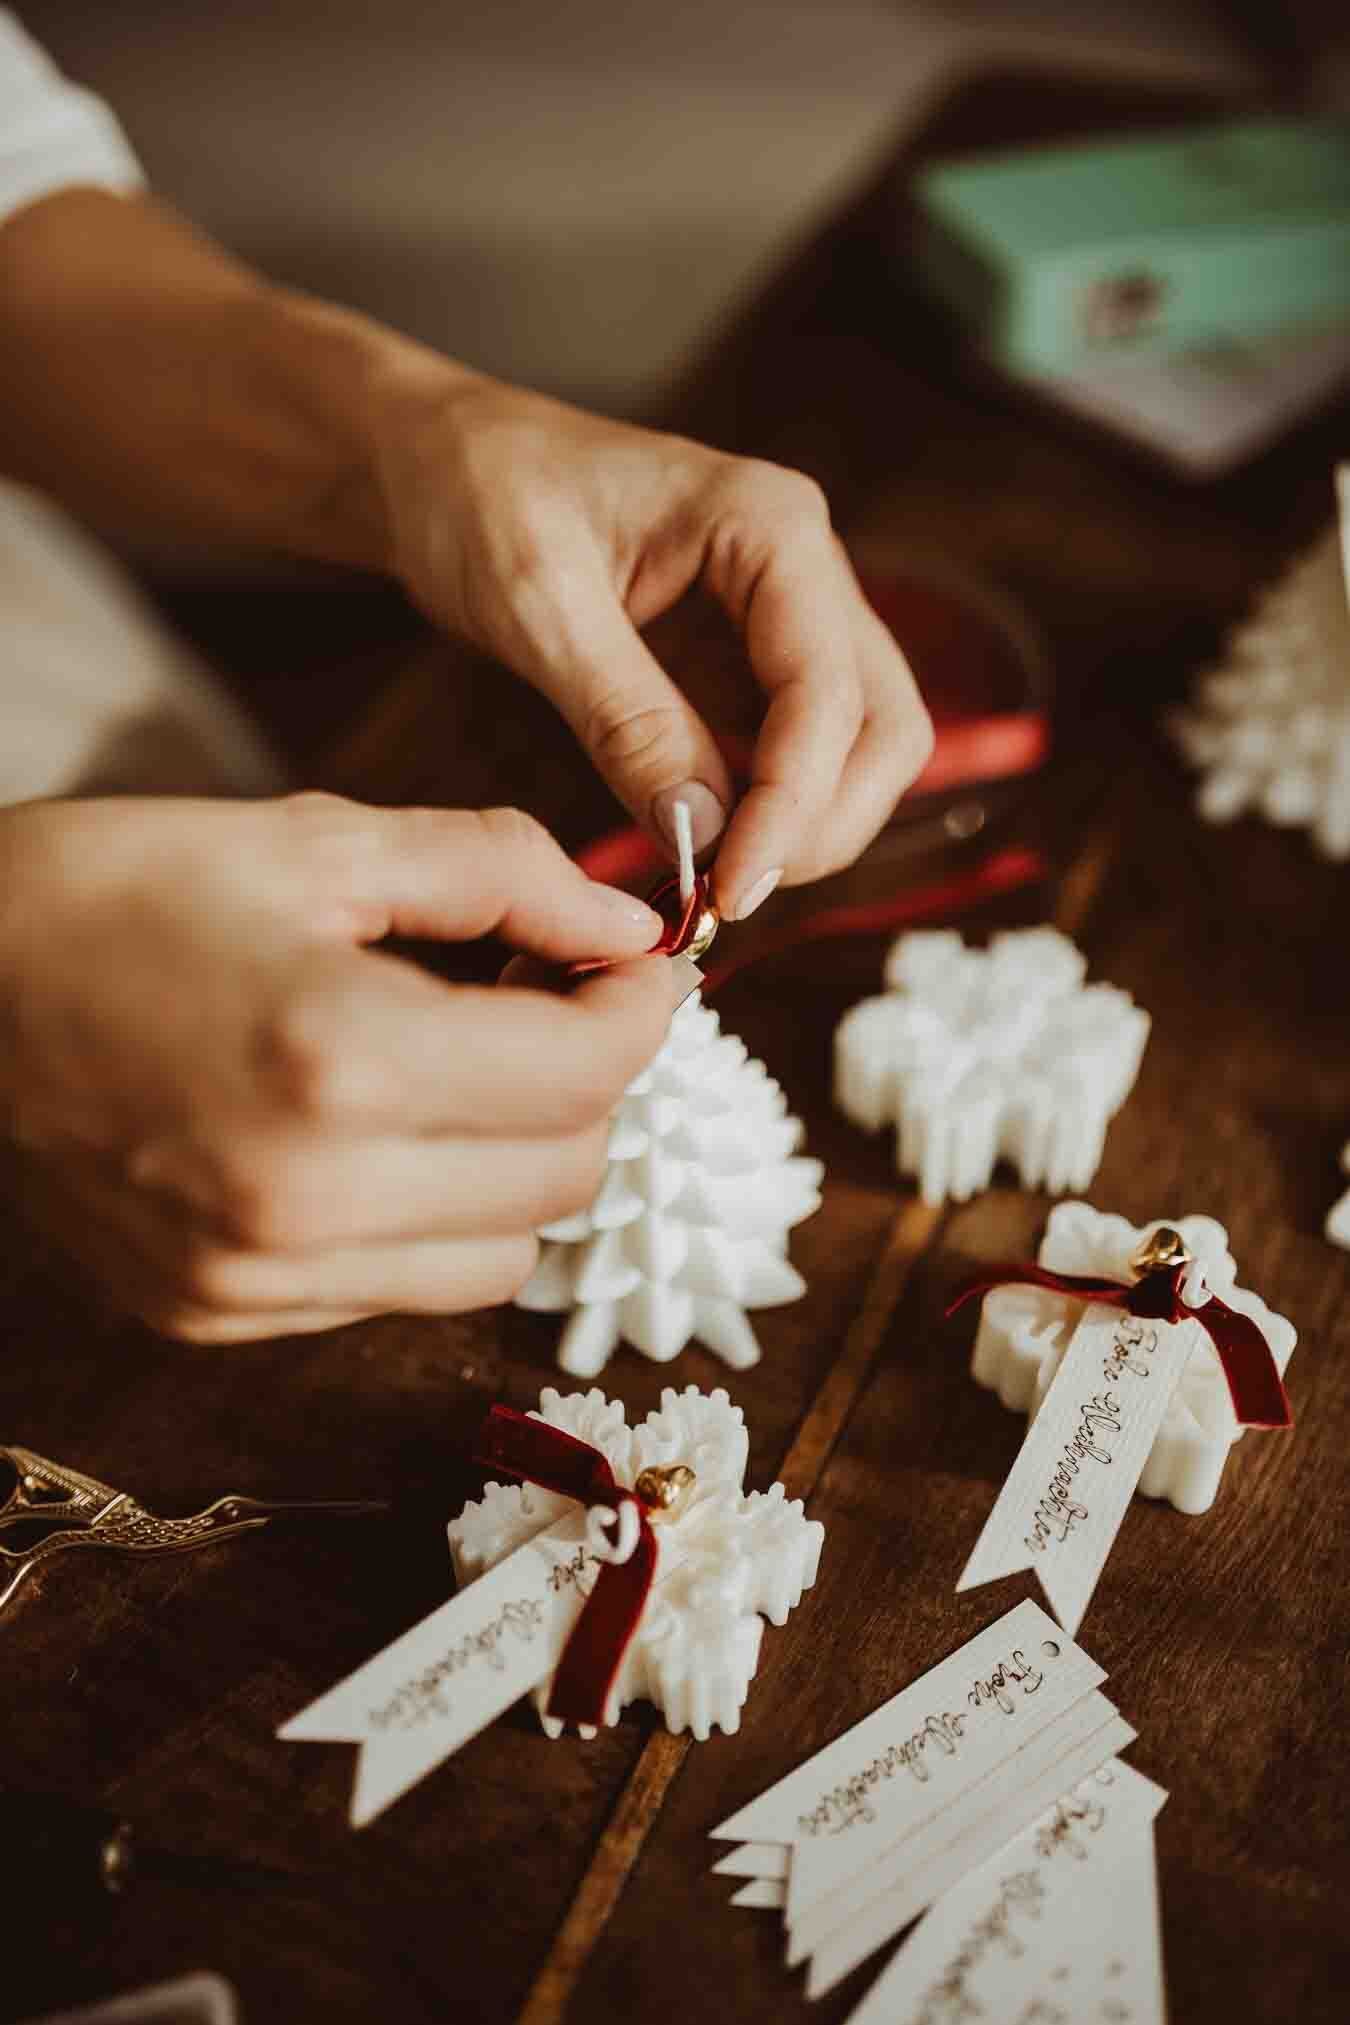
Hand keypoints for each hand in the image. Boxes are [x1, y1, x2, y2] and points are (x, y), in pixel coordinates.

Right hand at [0, 793, 680, 1341]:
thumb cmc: (121, 891)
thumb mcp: (317, 839)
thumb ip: (501, 874)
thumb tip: (631, 930)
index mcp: (338, 1058)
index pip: (585, 1073)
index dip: (641, 1009)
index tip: (636, 965)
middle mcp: (306, 1199)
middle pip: (566, 1175)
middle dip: (589, 1082)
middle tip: (550, 1002)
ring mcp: (257, 1279)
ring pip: (504, 1258)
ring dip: (521, 1162)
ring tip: (465, 1070)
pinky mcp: (220, 1317)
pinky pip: (403, 1290)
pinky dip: (432, 1217)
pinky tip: (381, 1134)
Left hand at [370, 371, 933, 919]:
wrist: (440, 461)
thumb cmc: (480, 493)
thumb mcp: (539, 604)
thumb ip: (626, 717)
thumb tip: (702, 831)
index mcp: (770, 525)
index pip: (827, 689)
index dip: (793, 804)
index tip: (733, 887)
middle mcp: (803, 568)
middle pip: (880, 726)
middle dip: (822, 823)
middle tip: (732, 895)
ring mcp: (784, 619)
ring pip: (856, 749)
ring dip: (804, 826)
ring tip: (715, 882)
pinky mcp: (745, 665)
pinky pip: (790, 755)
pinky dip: (763, 813)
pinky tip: (704, 852)